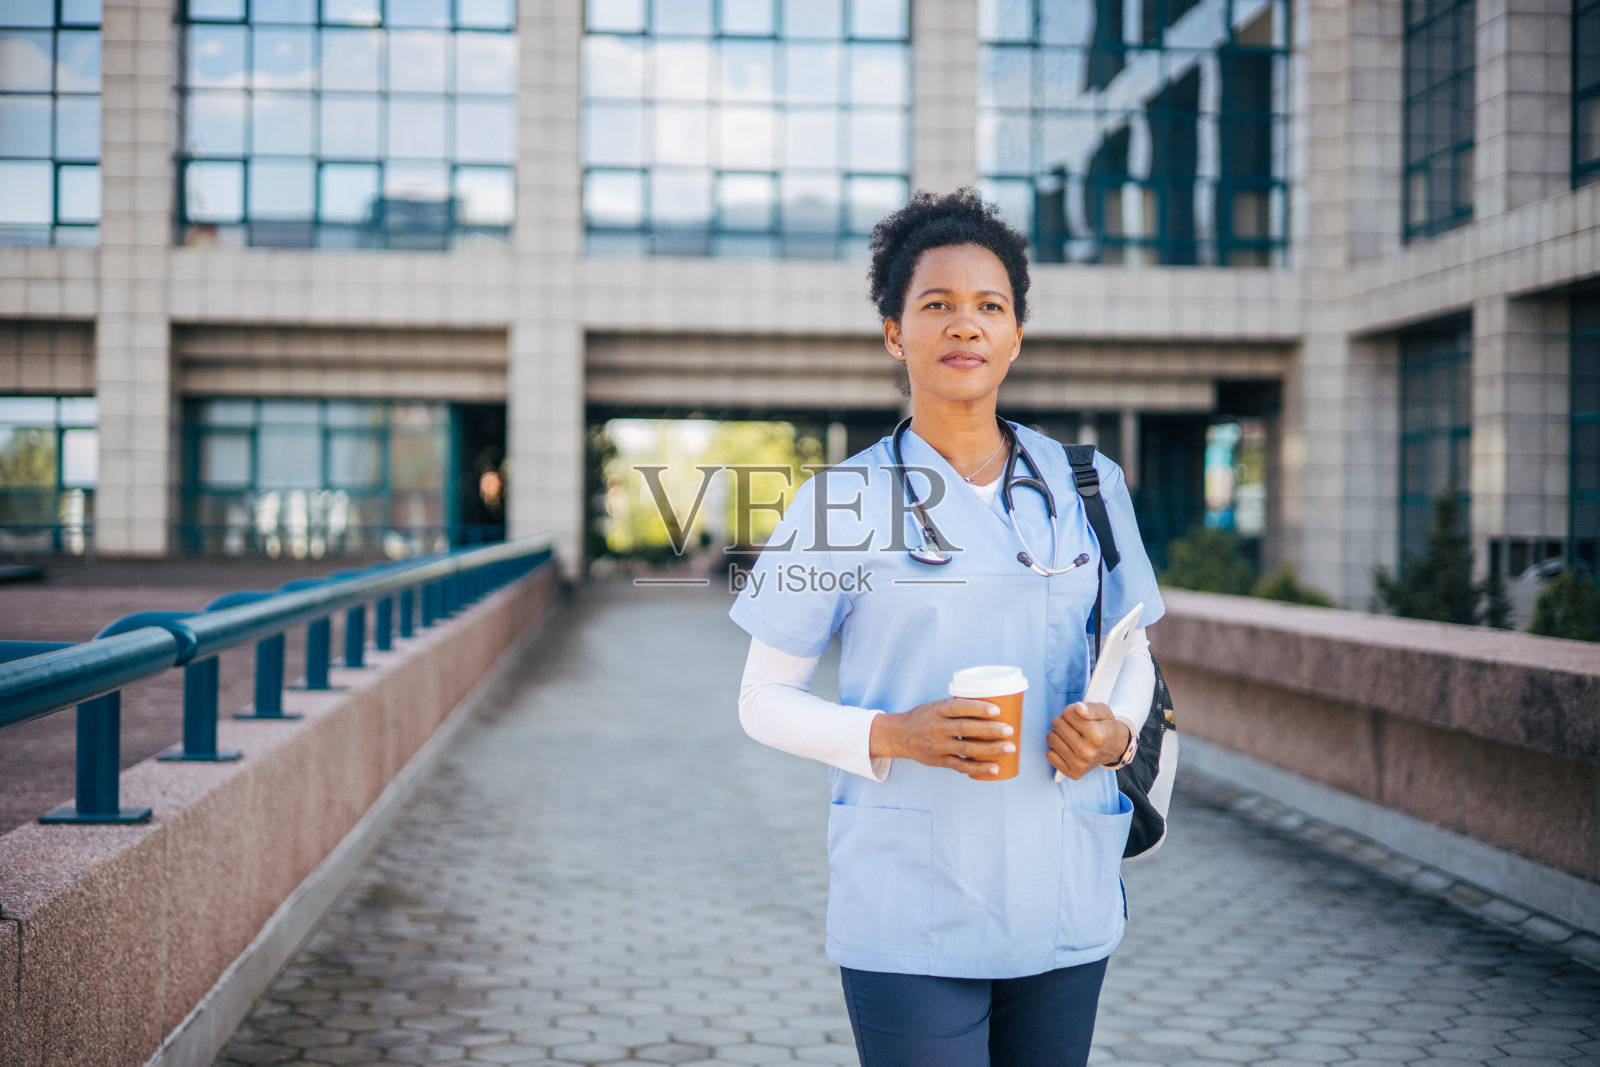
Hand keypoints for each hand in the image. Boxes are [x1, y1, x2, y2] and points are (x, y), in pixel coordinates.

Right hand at [869, 698, 1016, 779]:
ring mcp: (938, 746)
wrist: (899, 736)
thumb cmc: (923, 718)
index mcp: (936, 710)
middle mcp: (936, 728)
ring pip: (967, 748)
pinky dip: (979, 768)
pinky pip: (961, 766)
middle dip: (990, 730)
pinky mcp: (939, 761)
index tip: (997, 709)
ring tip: (1010, 747)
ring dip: (990, 749)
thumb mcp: (934, 706)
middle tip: (1010, 730)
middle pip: (966, 729)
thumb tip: (989, 700)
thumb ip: (956, 706)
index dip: (978, 708)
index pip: (958, 707)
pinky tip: (995, 767)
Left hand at [1047, 702, 1130, 779]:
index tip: (1078, 716)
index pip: (1067, 713)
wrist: (1112, 748)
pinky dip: (1055, 748)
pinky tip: (1067, 747)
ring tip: (1069, 735)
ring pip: (1051, 738)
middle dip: (1063, 721)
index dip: (1071, 711)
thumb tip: (1078, 708)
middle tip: (1073, 725)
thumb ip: (1091, 707)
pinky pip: (1049, 755)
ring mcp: (1080, 764)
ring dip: (1058, 734)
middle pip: (1057, 724)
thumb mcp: (1104, 712)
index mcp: (1097, 735)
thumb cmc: (1105, 728)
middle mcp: (1088, 752)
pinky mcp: (1072, 772)